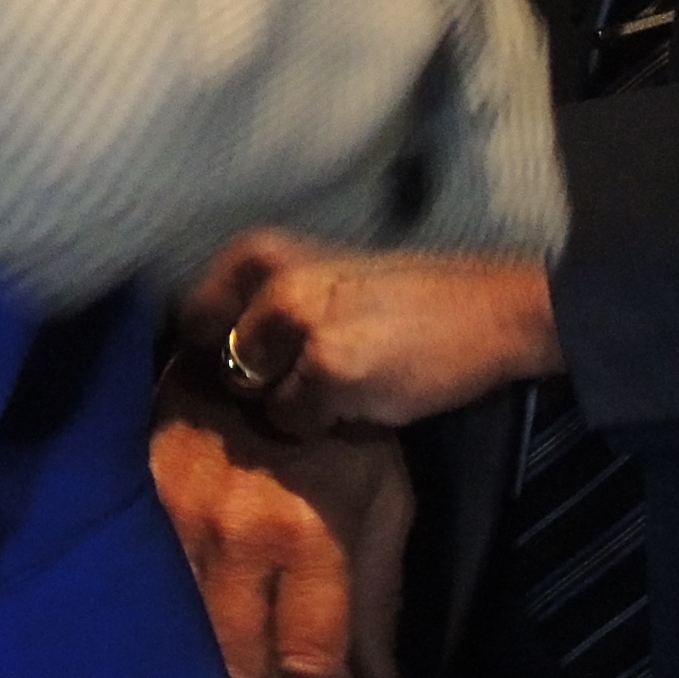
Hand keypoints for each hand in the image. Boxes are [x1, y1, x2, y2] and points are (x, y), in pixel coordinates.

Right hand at [150, 381, 412, 677]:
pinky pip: (159, 585)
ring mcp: (180, 517)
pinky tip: (194, 645)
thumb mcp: (382, 496)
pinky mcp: (143, 498)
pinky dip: (178, 626)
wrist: (253, 339)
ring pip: (191, 632)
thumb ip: (380, 593)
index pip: (311, 660)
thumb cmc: (337, 423)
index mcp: (306, 532)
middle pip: (242, 663)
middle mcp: (237, 534)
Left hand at [180, 229, 562, 439]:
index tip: (242, 372)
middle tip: (303, 383)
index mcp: (259, 252)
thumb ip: (259, 310)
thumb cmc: (397, 302)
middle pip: (218, 365)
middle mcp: (269, 280)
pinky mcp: (327, 370)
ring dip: (286, 407)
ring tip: (335, 388)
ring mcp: (295, 325)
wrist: (487, 312)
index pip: (191, 319)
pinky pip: (294, 422)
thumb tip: (205, 361)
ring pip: (255, 398)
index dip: (208, 356)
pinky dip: (320, 425)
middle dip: (249, 387)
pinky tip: (359, 402)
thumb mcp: (315, 281)